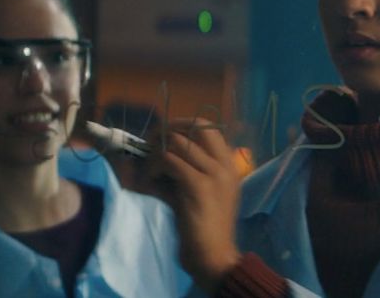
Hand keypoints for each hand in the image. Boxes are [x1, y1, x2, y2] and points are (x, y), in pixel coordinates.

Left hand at [153, 118, 242, 292]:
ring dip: (156, 151)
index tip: (162, 140)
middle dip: (168, 130)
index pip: (206, 127)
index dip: (180, 126)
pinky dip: (153, 166)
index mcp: (229, 163)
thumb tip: (156, 154)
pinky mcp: (198, 185)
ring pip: (177, 141)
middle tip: (151, 146)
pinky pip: (169, 160)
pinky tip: (150, 180)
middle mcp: (224, 163)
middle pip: (195, 125)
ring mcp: (214, 172)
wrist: (214, 255)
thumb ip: (184, 171)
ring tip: (150, 170)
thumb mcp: (198, 192)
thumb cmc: (203, 227)